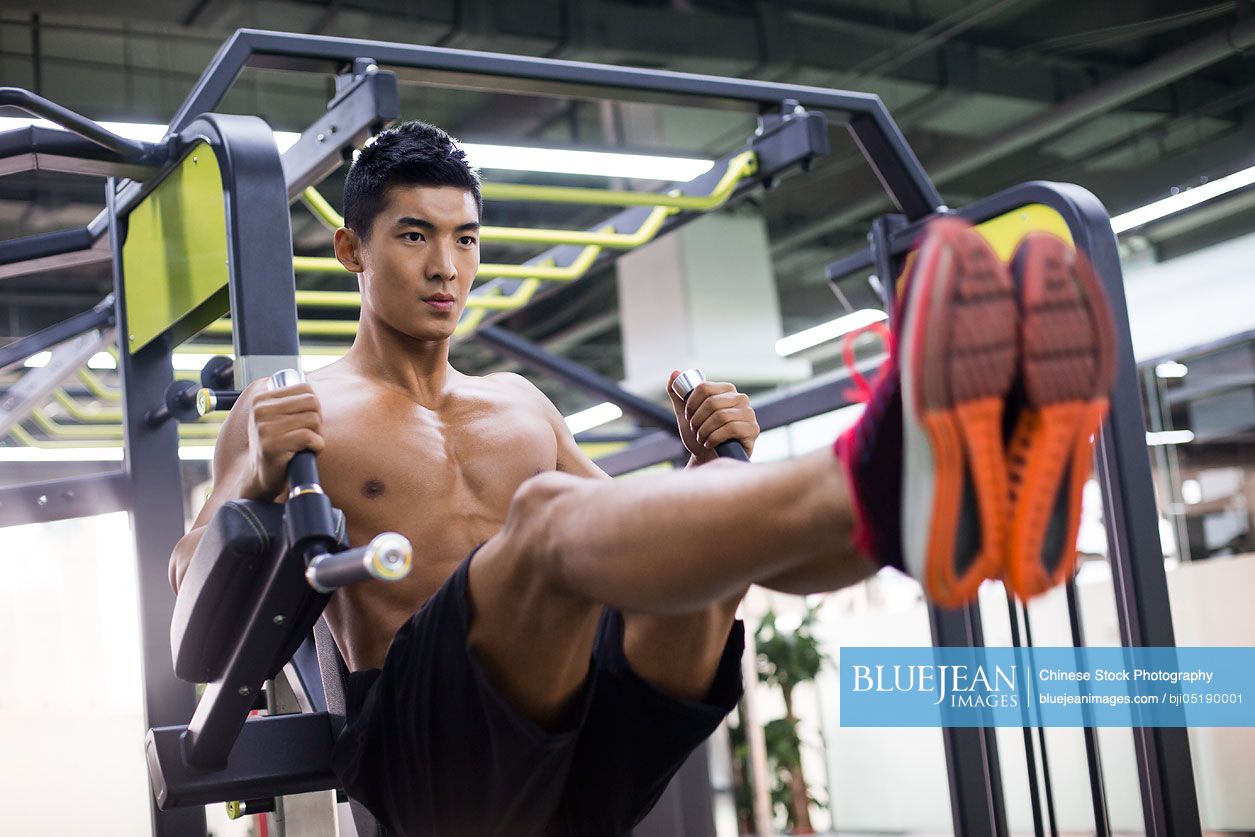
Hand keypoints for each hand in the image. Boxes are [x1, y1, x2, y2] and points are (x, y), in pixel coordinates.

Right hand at [241, 382, 324, 499]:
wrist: (261, 476)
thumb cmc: (277, 445)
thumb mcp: (277, 417)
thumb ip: (291, 401)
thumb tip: (312, 390)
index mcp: (261, 399)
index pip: (305, 388)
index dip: (313, 406)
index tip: (305, 421)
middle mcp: (260, 410)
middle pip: (311, 401)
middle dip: (317, 419)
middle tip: (309, 434)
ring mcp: (264, 428)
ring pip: (313, 418)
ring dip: (317, 433)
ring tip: (306, 444)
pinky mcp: (272, 446)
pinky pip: (309, 436)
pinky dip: (317, 445)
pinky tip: (307, 452)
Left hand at [666, 370, 758, 463]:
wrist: (708, 458)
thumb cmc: (700, 435)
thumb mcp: (685, 414)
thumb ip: (678, 393)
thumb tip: (674, 373)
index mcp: (726, 390)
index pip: (704, 388)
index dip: (691, 404)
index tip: (688, 416)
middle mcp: (740, 398)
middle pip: (711, 403)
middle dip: (697, 420)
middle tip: (695, 430)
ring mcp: (749, 413)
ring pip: (721, 416)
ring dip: (705, 431)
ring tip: (702, 438)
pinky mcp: (753, 429)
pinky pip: (731, 428)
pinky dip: (715, 438)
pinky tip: (711, 443)